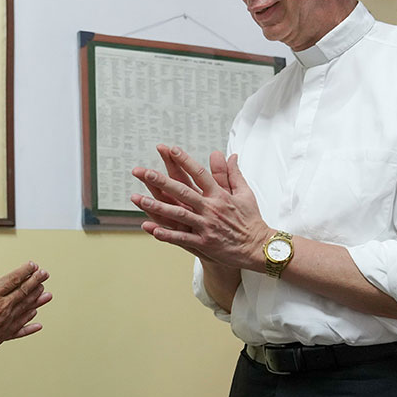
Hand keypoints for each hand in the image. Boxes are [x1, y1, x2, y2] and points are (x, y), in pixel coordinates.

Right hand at [0, 262, 52, 371]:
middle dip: (36, 281)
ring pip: (26, 308)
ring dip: (37, 300)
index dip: (24, 271)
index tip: (33, 266)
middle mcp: (2, 308)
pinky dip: (30, 324)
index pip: (13, 279)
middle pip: (24, 291)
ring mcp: (5, 322)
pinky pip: (21, 329)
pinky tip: (37, 321)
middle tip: (45, 274)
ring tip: (47, 294)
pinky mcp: (3, 335)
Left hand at [131, 147, 271, 271]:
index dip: (185, 160)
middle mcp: (211, 208)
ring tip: (138, 199)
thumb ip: (233, 174)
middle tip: (144, 172)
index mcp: (220, 195)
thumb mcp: (245, 193)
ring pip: (178, 214)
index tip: (171, 149)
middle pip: (182, 191)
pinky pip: (182, 238)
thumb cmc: (251, 219)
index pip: (199, 173)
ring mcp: (206, 226)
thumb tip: (230, 154)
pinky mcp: (205, 243)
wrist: (258, 247)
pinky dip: (167, 234)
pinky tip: (151, 230)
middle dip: (161, 181)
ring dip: (157, 206)